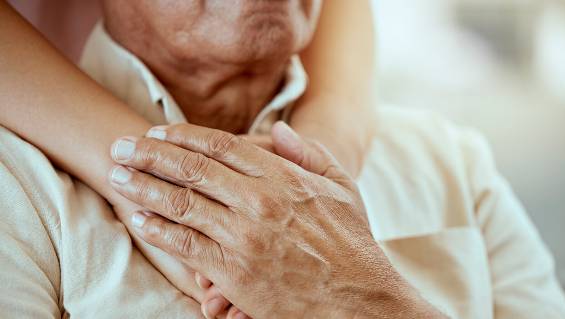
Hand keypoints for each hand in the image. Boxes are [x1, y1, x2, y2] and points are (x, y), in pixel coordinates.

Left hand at [109, 122, 444, 317]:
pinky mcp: (235, 272)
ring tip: (117, 176)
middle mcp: (259, 201)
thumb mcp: (342, 186)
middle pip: (192, 168)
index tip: (157, 130)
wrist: (359, 299)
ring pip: (181, 203)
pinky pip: (186, 245)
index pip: (221, 145)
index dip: (183, 135)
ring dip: (144, 188)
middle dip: (150, 154)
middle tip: (121, 145)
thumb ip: (309, 153)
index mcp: (283, 177)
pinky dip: (158, 231)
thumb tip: (279, 129)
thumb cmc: (352, 241)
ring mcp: (244, 236)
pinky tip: (138, 220)